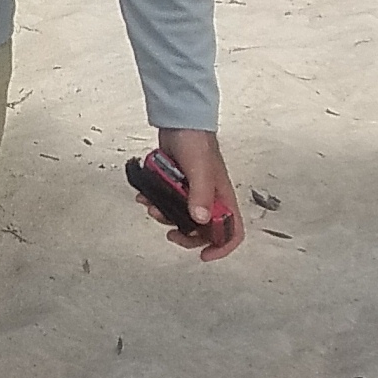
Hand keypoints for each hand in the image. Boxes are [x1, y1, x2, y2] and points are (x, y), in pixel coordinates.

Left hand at [144, 128, 242, 261]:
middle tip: (171, 234)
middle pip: (204, 230)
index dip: (222, 247)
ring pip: (182, 217)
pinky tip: (145, 196)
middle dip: (187, 236)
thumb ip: (200, 195)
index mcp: (223, 198)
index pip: (232, 231)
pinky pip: (168, 201)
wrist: (177, 122)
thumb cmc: (195, 142)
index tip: (205, 255)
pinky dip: (156, 202)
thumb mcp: (200, 170)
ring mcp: (192, 192)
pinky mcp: (177, 185)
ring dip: (166, 216)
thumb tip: (199, 220)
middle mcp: (210, 198)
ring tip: (153, 208)